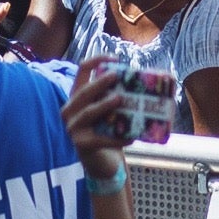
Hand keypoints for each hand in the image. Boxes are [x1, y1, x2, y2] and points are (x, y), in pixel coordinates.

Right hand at [61, 58, 127, 174]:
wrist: (99, 160)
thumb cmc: (106, 130)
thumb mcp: (107, 110)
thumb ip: (116, 96)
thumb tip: (148, 82)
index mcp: (76, 96)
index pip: (81, 71)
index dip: (96, 61)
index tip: (115, 58)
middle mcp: (70, 110)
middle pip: (83, 92)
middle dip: (99, 83)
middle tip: (116, 76)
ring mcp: (73, 128)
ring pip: (88, 113)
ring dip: (103, 105)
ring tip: (119, 99)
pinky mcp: (82, 144)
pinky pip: (101, 139)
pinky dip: (117, 138)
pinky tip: (131, 137)